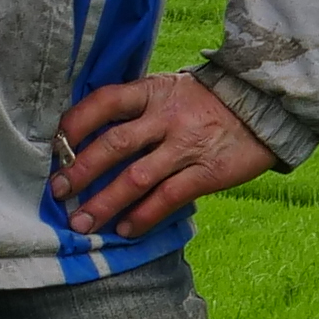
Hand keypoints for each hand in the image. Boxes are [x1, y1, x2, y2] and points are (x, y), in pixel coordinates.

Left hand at [50, 72, 279, 238]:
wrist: (264, 104)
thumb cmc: (205, 101)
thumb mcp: (169, 90)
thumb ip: (137, 107)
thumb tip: (90, 134)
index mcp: (152, 91)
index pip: (105, 101)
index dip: (76, 122)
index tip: (55, 145)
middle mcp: (166, 117)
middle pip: (115, 144)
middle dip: (82, 170)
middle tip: (58, 192)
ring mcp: (187, 146)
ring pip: (137, 178)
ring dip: (105, 203)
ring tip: (82, 223)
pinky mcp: (207, 173)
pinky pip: (168, 198)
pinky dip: (143, 216)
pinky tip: (125, 229)